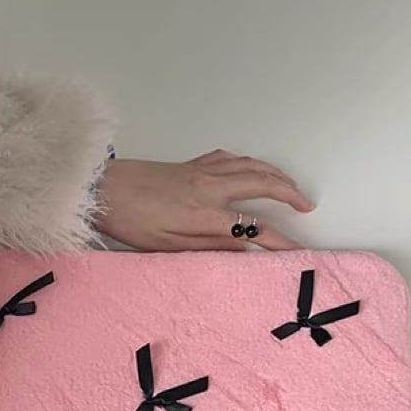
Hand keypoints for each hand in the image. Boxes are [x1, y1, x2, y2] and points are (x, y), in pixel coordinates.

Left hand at [96, 149, 312, 251]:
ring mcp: (201, 171)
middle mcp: (210, 188)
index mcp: (206, 213)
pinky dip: (246, 162)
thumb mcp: (168, 246)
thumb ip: (208, 247)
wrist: (104, 189)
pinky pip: (228, 158)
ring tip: (289, 185)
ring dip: (274, 174)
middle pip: (262, 185)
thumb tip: (242, 251)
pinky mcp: (190, 164)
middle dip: (289, 194)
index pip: (254, 229)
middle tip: (306, 205)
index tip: (297, 251)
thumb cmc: (131, 221)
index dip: (279, 241)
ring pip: (249, 166)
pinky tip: (249, 167)